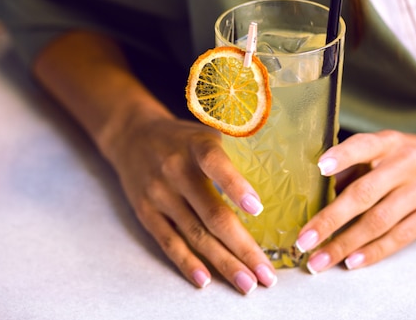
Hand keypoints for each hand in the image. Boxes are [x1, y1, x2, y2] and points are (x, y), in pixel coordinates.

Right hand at [104, 105, 276, 293]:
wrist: (132, 135)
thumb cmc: (184, 138)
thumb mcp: (208, 132)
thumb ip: (237, 152)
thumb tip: (283, 178)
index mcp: (196, 146)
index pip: (215, 164)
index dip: (235, 186)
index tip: (257, 209)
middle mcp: (176, 170)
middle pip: (212, 214)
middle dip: (243, 247)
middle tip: (267, 273)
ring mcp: (159, 194)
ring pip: (194, 234)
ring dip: (223, 262)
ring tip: (247, 283)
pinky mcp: (146, 212)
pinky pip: (168, 242)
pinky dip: (187, 262)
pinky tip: (206, 280)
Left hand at [294, 129, 415, 272]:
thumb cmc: (413, 155)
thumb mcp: (388, 148)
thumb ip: (356, 166)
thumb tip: (319, 189)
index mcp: (389, 142)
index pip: (364, 145)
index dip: (342, 156)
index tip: (320, 167)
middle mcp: (406, 164)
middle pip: (365, 193)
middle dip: (330, 220)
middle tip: (304, 240)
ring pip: (379, 221)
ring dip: (346, 244)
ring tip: (321, 259)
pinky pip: (399, 237)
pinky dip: (373, 251)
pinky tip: (352, 261)